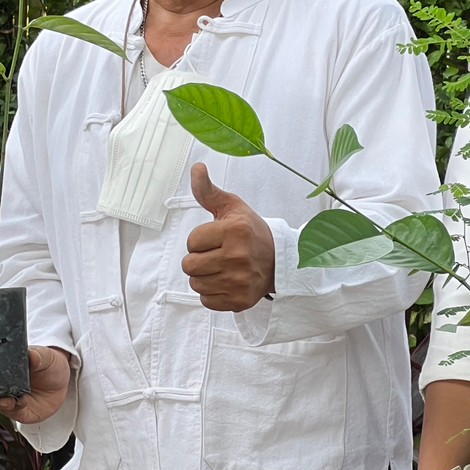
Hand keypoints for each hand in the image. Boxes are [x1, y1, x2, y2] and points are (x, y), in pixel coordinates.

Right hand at [0, 346, 70, 423]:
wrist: (63, 382)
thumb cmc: (51, 364)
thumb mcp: (44, 355)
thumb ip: (35, 355)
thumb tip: (29, 354)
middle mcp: (0, 382)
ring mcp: (7, 396)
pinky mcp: (16, 409)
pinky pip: (8, 410)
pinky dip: (8, 407)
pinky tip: (13, 401)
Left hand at [182, 163, 275, 311]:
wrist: (280, 261)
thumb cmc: (251, 232)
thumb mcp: (232, 207)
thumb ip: (208, 191)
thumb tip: (196, 168)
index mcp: (234, 231)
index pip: (191, 241)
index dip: (200, 240)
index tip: (216, 238)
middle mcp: (237, 257)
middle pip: (189, 265)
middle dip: (198, 259)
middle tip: (216, 255)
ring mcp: (239, 281)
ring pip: (196, 284)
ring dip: (204, 276)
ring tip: (221, 268)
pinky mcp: (239, 301)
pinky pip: (206, 300)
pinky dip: (212, 293)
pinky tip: (226, 282)